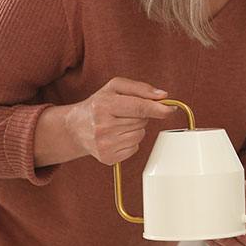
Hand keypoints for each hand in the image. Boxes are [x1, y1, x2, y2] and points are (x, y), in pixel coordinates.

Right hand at [37, 77, 175, 166]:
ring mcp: (104, 144)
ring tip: (119, 124)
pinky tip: (117, 136)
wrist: (74, 127)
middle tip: (124, 113)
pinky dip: (131, 141)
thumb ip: (140, 88)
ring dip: (136, 128)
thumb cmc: (98, 104)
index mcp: (103, 105)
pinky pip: (135, 148)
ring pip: (140, 135)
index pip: (139, 107)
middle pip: (142, 121)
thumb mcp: (114, 87)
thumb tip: (162, 96)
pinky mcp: (108, 158)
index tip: (171, 109)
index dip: (159, 108)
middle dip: (140, 115)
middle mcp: (102, 126)